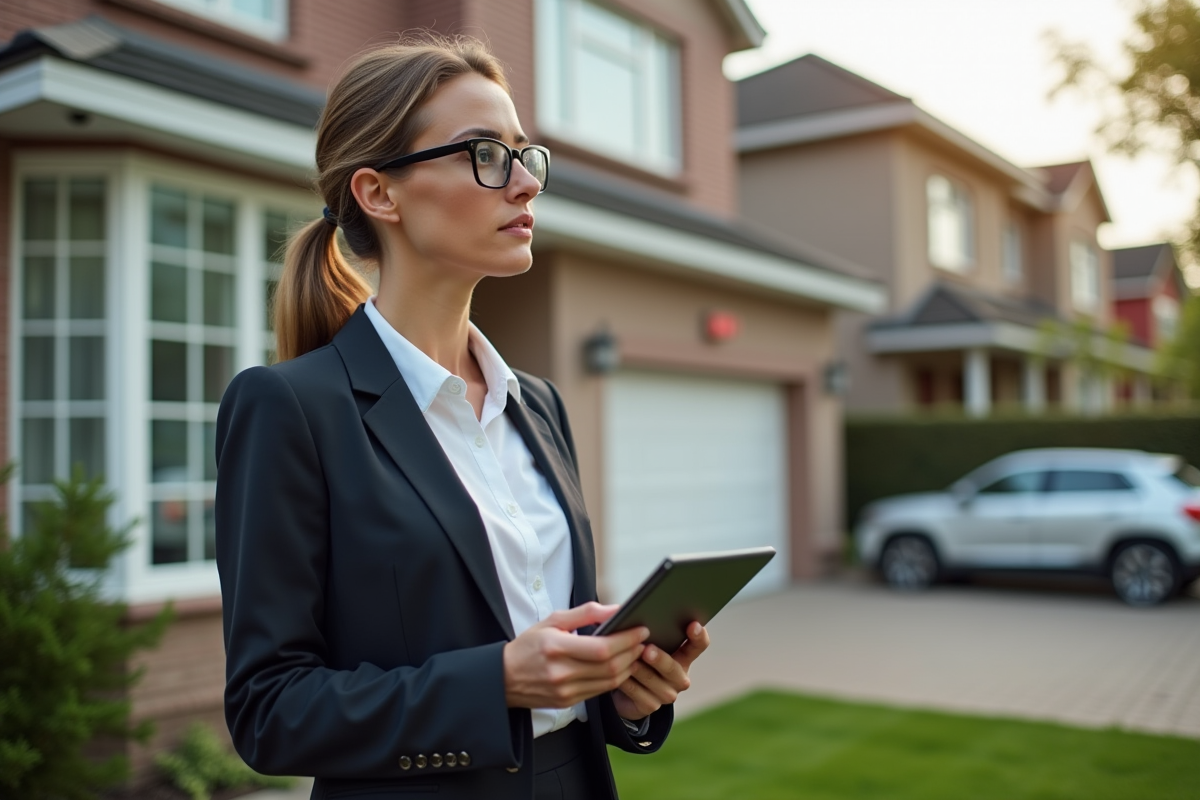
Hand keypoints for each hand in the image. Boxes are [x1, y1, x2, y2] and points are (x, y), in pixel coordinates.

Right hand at [503, 602, 648, 708]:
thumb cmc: (530, 645)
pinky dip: (615, 679)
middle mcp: (561, 673)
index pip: (602, 648)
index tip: (641, 629)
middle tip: (643, 640)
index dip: (626, 640)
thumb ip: (585, 613)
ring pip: (609, 682)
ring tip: (636, 652)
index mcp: (556, 648)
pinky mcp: (568, 702)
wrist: (504, 678)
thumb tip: (615, 608)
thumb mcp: (552, 621)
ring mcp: (565, 691)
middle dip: (632, 652)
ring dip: (628, 667)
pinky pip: (600, 691)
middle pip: (610, 666)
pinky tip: (620, 667)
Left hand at [611, 621, 709, 720]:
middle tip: (647, 649)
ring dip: (640, 671)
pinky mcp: (651, 706)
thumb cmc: (637, 655)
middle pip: (674, 668)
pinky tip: (619, 676)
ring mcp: (667, 693)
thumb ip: (645, 629)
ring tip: (627, 661)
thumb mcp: (644, 641)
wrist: (624, 689)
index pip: (699, 645)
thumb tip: (633, 613)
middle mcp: (679, 676)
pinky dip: (628, 684)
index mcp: (683, 655)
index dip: (698, 635)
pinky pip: (639, 695)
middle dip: (660, 659)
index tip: (693, 624)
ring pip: (654, 682)